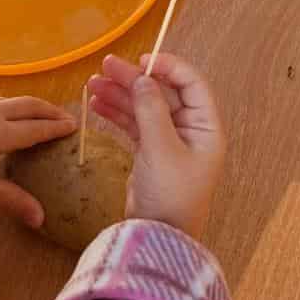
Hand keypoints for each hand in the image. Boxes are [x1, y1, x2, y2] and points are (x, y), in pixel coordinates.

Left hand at [0, 96, 74, 227]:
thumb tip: (41, 220)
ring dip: (31, 106)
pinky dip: (12, 106)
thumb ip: (12, 199)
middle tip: (65, 118)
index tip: (74, 127)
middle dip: (50, 111)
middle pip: (30, 105)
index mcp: (1, 132)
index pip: (37, 128)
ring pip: (12, 100)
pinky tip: (5, 115)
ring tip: (40, 115)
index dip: (57, 128)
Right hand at [88, 52, 223, 237]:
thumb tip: (143, 79)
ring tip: (94, 83)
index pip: (191, 84)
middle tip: (106, 66)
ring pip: (144, 108)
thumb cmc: (170, 196)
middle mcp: (190, 131)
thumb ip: (151, 111)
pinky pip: (134, 126)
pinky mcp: (150, 154)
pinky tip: (98, 103)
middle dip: (135, 79)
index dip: (169, 67)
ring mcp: (169, 142)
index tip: (143, 59)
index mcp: (205, 127)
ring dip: (121, 95)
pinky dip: (117, 114)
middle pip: (163, 94)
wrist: (157, 239)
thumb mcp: (161, 150)